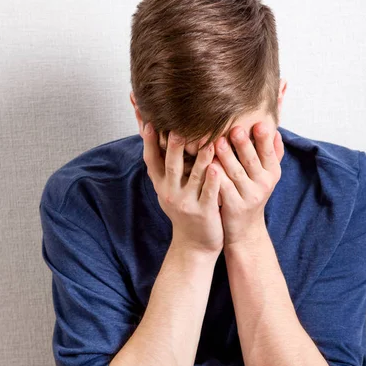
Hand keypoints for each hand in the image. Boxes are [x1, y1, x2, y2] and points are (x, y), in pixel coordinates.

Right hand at [142, 122, 223, 255]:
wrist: (194, 245)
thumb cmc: (185, 210)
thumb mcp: (169, 190)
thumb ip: (167, 167)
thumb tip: (156, 138)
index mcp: (161, 185)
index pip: (152, 159)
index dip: (150, 141)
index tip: (149, 120)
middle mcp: (170, 193)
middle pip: (171, 164)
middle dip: (174, 145)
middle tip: (177, 125)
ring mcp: (186, 203)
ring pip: (193, 177)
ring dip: (199, 158)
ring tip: (206, 140)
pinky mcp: (203, 213)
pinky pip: (208, 194)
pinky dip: (212, 181)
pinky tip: (216, 168)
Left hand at [211, 123, 284, 246]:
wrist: (245, 229)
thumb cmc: (252, 192)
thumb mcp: (267, 175)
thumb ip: (272, 152)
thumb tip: (275, 127)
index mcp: (272, 173)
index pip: (269, 152)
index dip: (264, 139)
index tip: (258, 123)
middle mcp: (263, 185)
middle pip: (252, 162)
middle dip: (244, 145)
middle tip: (235, 128)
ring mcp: (248, 197)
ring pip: (236, 174)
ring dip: (227, 157)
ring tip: (218, 142)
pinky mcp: (234, 207)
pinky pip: (223, 189)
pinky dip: (216, 177)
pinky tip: (208, 165)